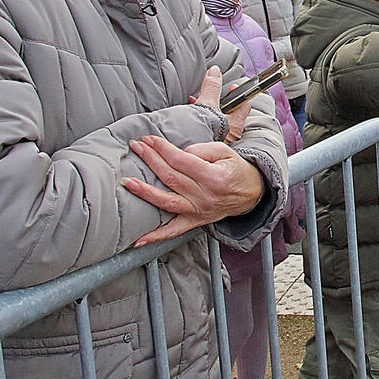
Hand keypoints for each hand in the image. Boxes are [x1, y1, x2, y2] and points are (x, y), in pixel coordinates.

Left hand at [122, 136, 265, 245]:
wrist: (251, 193)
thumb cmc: (235, 169)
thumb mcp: (225, 152)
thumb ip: (202, 149)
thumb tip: (178, 154)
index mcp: (214, 177)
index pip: (181, 160)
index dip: (162, 148)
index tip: (148, 139)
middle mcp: (205, 196)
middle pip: (171, 177)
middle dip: (150, 160)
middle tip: (136, 147)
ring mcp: (198, 211)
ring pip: (166, 201)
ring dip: (145, 192)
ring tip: (128, 182)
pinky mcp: (194, 221)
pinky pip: (173, 231)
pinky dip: (155, 236)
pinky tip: (138, 239)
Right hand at [191, 66, 245, 143]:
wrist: (186, 155)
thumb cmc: (199, 132)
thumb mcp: (206, 105)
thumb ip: (211, 88)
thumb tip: (215, 71)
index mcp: (234, 124)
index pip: (244, 104)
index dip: (237, 94)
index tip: (230, 87)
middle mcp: (231, 134)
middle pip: (231, 113)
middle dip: (219, 103)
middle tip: (208, 97)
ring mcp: (221, 141)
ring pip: (219, 122)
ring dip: (209, 113)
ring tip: (195, 106)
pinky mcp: (210, 147)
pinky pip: (210, 131)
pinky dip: (203, 123)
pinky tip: (190, 121)